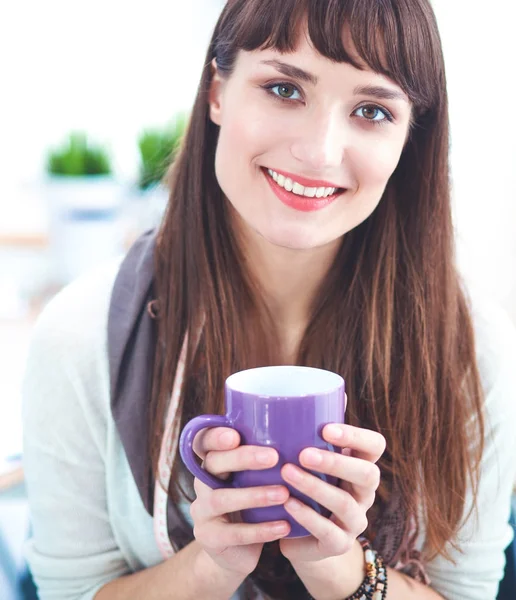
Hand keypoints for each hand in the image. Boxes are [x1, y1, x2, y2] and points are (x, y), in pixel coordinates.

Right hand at [190, 426, 290, 576]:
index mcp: (214, 462)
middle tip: (273, 457)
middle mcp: (203, 482)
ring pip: (221, 498)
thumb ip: (269, 460)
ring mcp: (202, 511)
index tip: (235, 435)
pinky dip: (260, 530)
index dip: (214, 437)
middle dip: (242, 458)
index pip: (204, 442)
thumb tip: (304, 433)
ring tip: (284, 493)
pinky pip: (233, 533)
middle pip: (213, 463)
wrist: (242, 551)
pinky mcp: (209, 537)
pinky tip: (284, 526)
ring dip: (254, 495)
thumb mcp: (259, 480)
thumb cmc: (257, 505)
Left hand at [279, 423, 385, 565]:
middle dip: (337, 462)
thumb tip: (315, 387)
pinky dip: (307, 516)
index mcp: (360, 465)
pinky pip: (328, 532)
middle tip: (304, 453)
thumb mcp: (313, 457)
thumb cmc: (307, 484)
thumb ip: (315, 428)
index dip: (356, 436)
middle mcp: (364, 493)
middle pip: (368, 474)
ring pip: (345, 504)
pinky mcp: (338, 544)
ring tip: (287, 472)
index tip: (326, 428)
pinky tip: (287, 503)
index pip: (375, 446)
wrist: (302, 536)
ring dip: (315, 487)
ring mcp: (355, 520)